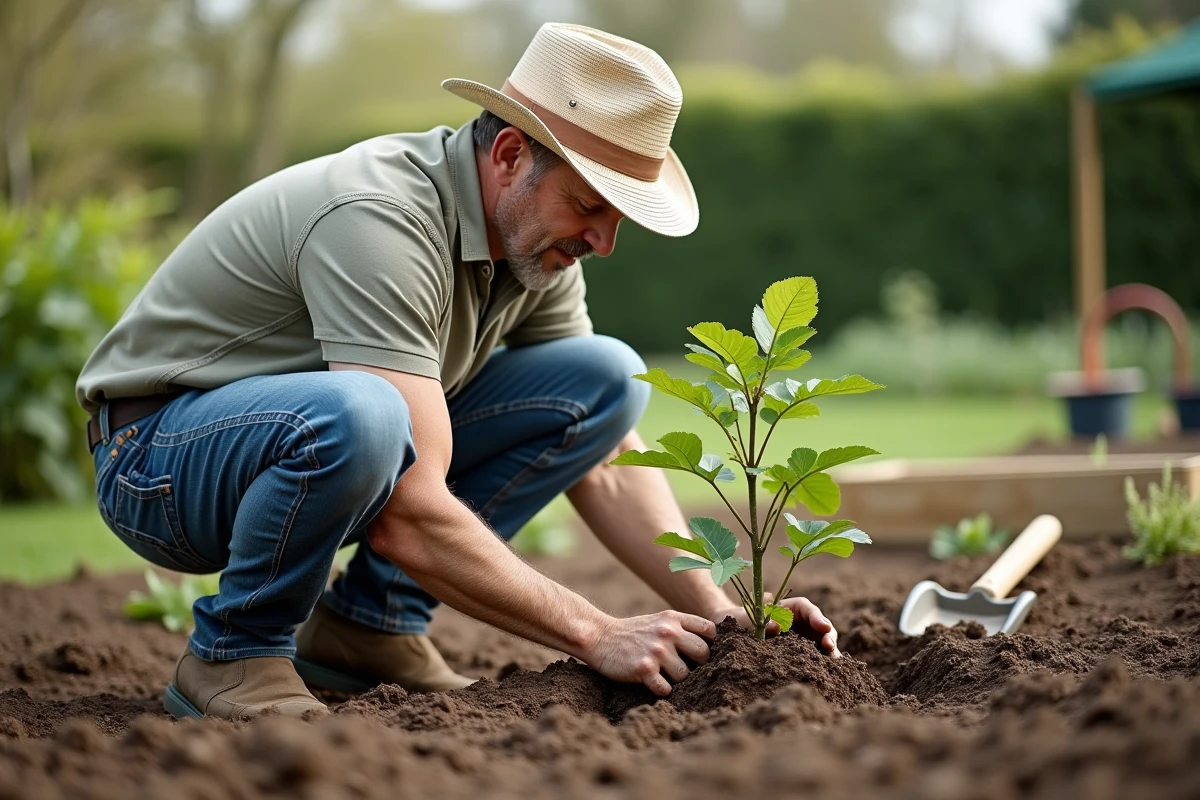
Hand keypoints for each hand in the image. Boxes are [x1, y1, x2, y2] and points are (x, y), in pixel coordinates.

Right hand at [584, 611, 715, 696]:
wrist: (599, 637)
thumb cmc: (634, 632)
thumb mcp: (659, 621)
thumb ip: (682, 628)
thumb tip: (711, 647)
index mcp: (673, 618)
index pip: (709, 630)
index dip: (710, 644)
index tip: (699, 653)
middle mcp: (667, 632)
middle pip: (703, 654)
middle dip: (697, 665)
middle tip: (684, 668)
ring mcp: (656, 651)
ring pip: (685, 675)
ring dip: (676, 680)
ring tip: (663, 674)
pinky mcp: (644, 669)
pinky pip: (666, 689)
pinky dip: (661, 689)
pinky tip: (652, 682)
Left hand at [706, 596, 839, 656]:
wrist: (730, 636)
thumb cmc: (740, 622)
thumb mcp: (749, 619)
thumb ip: (762, 621)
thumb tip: (776, 626)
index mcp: (789, 608)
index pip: (807, 608)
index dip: (818, 616)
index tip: (823, 626)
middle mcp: (800, 623)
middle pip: (821, 626)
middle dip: (828, 636)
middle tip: (829, 647)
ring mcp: (802, 640)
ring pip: (822, 644)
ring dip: (828, 654)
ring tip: (831, 666)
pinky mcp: (801, 656)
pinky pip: (814, 660)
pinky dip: (820, 666)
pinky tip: (824, 676)